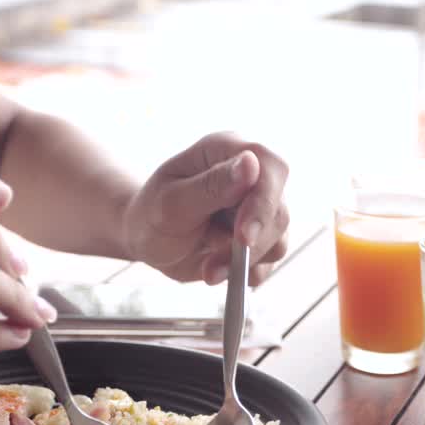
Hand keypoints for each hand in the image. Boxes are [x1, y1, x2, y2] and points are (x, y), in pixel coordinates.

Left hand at [121, 132, 289, 285]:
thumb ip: (211, 185)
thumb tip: (251, 165)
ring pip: (277, 239)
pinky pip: (269, 261)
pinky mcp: (260, 236)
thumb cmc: (152, 213)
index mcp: (227, 150)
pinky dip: (244, 273)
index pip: (270, 167)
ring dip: (242, 262)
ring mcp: (258, 207)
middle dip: (249, 245)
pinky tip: (216, 270)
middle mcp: (251, 175)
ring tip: (208, 268)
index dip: (263, 203)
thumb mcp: (171, 202)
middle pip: (277, 210)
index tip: (243, 237)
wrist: (146, 240)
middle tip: (214, 265)